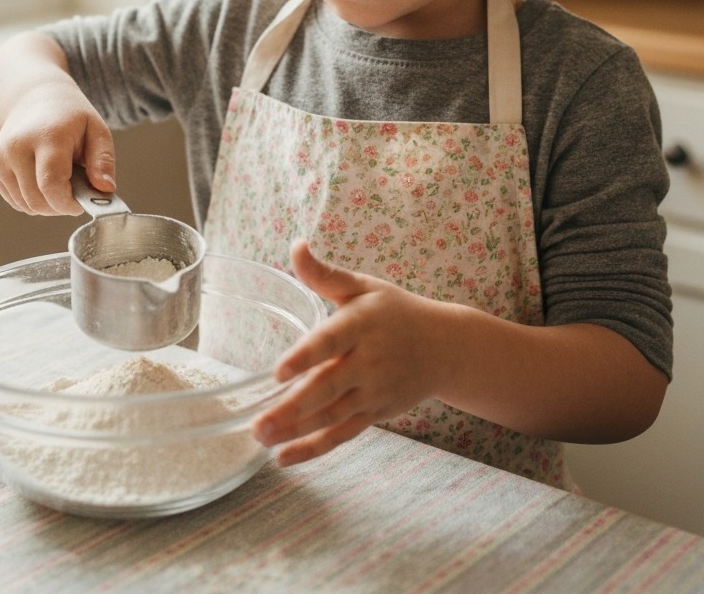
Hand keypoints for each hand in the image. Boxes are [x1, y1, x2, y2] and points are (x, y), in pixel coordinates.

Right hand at [0, 32, 117, 215]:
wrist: (33, 97)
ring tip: (61, 182)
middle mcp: (18, 147)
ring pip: (26, 205)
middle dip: (60, 206)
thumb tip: (106, 189)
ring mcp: (1, 158)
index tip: (82, 202)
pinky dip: (33, 201)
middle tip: (75, 192)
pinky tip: (44, 181)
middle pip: (37, 200)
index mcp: (47, 136)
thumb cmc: (70, 117)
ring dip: (47, 205)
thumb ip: (104, 160)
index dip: (68, 203)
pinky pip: (16, 202)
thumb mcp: (97, 130)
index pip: (51, 185)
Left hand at [253, 240, 445, 465]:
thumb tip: (295, 245)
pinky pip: (342, 435)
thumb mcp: (363, 286)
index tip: (279, 372)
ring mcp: (373, 391)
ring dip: (296, 431)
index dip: (306, 358)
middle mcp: (369, 361)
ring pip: (332, 416)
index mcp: (361, 324)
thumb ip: (325, 274)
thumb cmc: (394, 311)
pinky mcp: (375, 414)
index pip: (331, 342)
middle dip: (293, 408)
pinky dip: (314, 448)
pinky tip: (283, 457)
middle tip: (258, 423)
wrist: (445, 347)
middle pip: (328, 388)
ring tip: (261, 438)